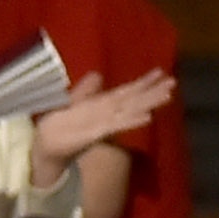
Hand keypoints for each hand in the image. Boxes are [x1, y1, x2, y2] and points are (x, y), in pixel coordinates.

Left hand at [33, 70, 174, 169]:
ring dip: (148, 103)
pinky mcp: (96, 134)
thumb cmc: (57, 125)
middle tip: (173, 82)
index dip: (142, 82)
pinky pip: (117, 126)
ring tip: (168, 95)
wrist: (44, 145)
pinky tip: (148, 117)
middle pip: (133, 100)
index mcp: (101, 105)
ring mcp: (103, 124)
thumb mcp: (71, 102)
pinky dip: (132, 121)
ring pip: (130, 110)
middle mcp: (106, 114)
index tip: (160, 72)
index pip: (125, 91)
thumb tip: (98, 75)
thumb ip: (86, 90)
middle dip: (153, 91)